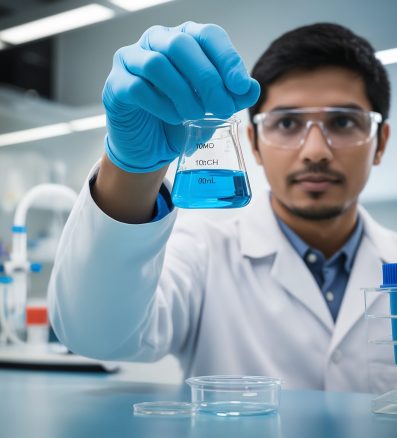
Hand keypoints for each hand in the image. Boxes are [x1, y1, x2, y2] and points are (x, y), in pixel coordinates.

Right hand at [102, 21, 259, 172]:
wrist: (150, 146)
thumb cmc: (179, 121)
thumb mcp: (211, 111)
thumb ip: (231, 98)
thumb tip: (252, 89)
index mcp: (183, 39)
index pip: (208, 36)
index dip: (227, 59)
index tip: (241, 87)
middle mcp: (156, 41)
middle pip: (182, 44)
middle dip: (208, 79)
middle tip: (223, 108)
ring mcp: (131, 60)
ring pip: (158, 64)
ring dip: (183, 93)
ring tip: (195, 115)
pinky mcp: (116, 84)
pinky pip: (138, 88)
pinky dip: (161, 105)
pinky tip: (173, 118)